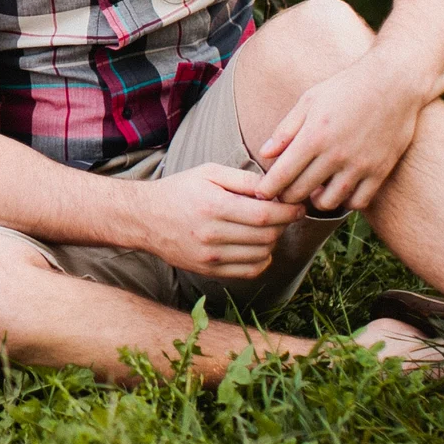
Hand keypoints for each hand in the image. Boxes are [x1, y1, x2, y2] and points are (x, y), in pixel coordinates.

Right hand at [137, 163, 304, 279]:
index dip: (288, 211)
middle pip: (266, 236)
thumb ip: (243, 179)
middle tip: (285, 214)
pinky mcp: (209, 270)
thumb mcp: (209, 172)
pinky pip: (249, 271)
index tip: (298, 206)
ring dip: (273, 241)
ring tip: (268, 227)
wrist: (145, 218)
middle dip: (283, 224)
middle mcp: (212, 235)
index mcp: (213, 206)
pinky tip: (258, 245)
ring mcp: (210, 257)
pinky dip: (262, 259)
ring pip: (261, 254)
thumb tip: (275, 187)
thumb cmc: (180, 190)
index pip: (264, 215)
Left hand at [255, 52, 429, 212]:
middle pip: (300, 192)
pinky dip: (345, 202)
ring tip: (313, 190)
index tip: (262, 192)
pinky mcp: (380, 171)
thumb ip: (285, 129)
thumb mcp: (309, 100)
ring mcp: (359, 166)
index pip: (282, 175)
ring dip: (316, 201)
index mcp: (313, 136)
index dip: (268, 188)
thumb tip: (264, 154)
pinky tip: (339, 189)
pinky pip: (358, 202)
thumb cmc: (346, 88)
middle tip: (285, 191)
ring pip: (328, 203)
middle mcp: (335, 155)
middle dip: (287, 195)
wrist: (392, 83)